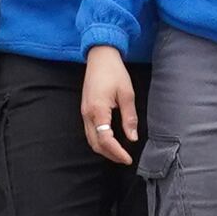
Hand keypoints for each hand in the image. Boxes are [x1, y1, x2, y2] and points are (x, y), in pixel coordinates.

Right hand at [80, 46, 141, 161]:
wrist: (100, 57)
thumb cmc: (114, 72)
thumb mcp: (127, 94)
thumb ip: (129, 118)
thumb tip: (132, 138)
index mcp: (98, 110)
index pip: (105, 140)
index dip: (117, 152)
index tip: (128, 158)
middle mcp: (87, 114)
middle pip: (95, 143)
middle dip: (110, 154)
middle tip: (125, 158)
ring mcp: (84, 112)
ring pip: (91, 139)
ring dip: (104, 149)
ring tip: (119, 152)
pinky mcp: (85, 109)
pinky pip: (89, 131)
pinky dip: (99, 140)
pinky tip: (110, 140)